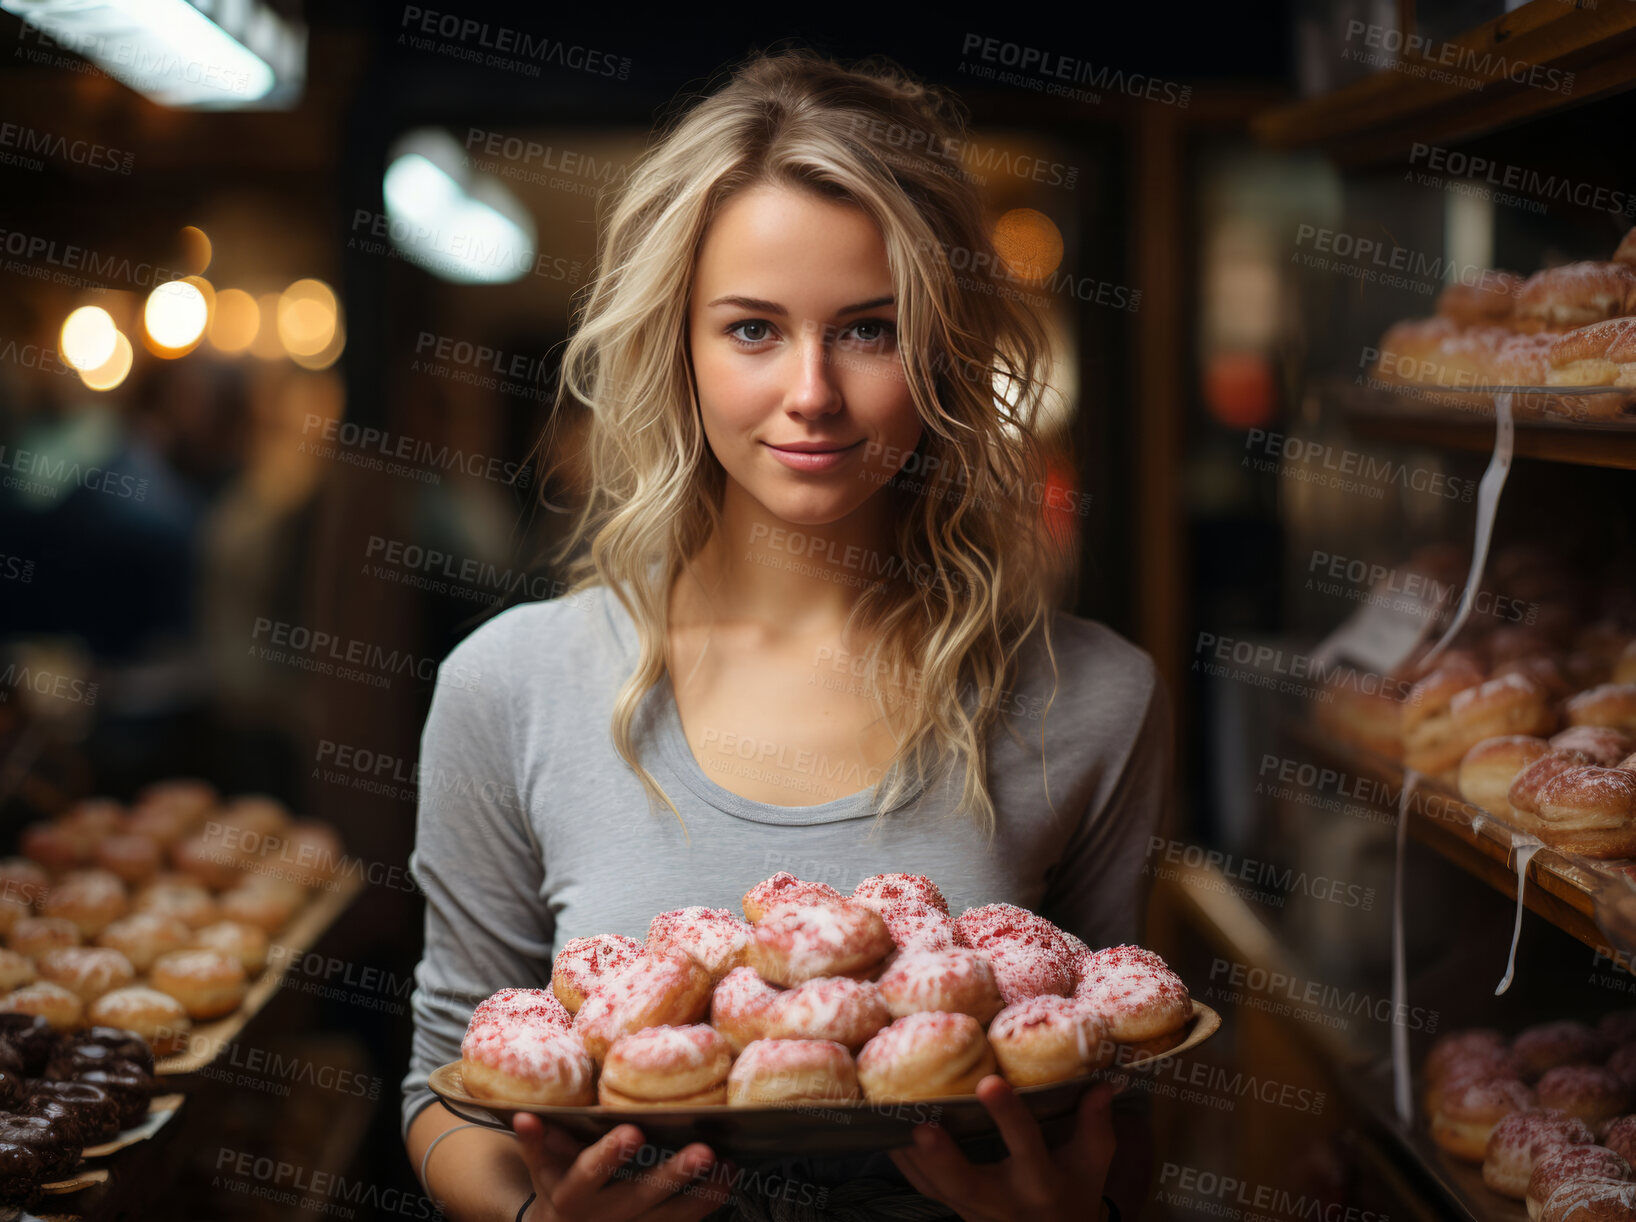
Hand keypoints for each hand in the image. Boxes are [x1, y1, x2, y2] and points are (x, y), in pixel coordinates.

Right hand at [512, 1113, 734, 1220]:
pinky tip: (727, 1182)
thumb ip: (536, 1143)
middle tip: (703, 1150)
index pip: (589, 1174)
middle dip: (673, 1176)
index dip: (609, 1155)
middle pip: (640, 1197)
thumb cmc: (556, 1190)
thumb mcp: (542, 1170)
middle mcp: (603, 1218)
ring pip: (669, 1218)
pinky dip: (706, 1207)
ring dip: (703, 1194)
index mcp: (572, 1196)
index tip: (633, 1131)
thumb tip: (527, 1115)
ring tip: (729, 1166)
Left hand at [888, 1076, 1115, 1221]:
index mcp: (1041, 1182)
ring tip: (888, 1118)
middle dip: (943, 1156)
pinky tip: (886, 1134)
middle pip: (966, 1183)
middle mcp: (1003, 1200)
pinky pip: (923, 1189)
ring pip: (935, 1188)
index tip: (990, 1082)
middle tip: (922, 1125)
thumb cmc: (1074, 1193)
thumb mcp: (1092, 1164)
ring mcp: (973, 1210)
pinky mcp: (954, 1209)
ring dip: (910, 1156)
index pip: (1025, 1146)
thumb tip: (1103, 1080)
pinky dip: (904, 1163)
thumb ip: (1096, 1124)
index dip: (1008, 1117)